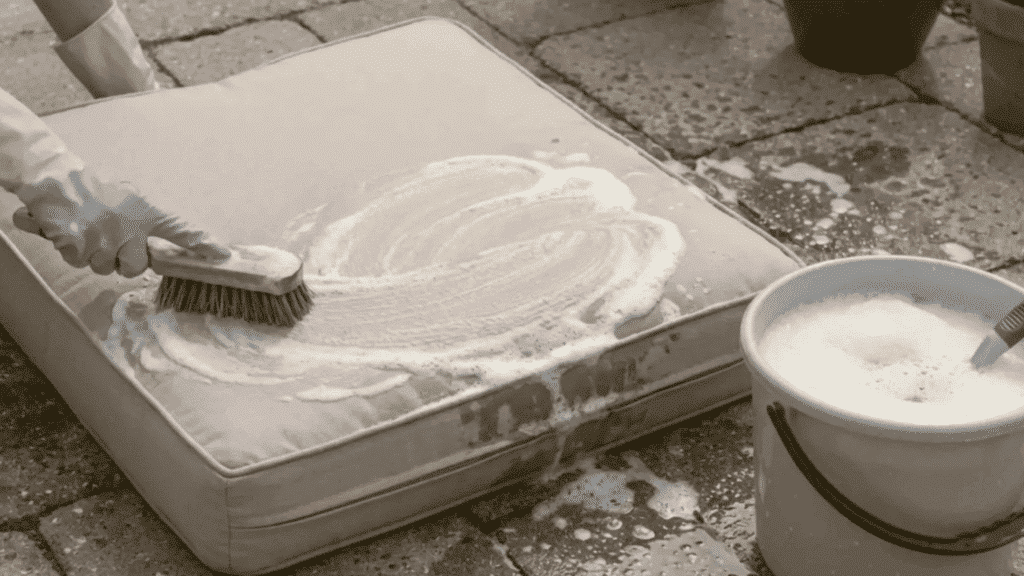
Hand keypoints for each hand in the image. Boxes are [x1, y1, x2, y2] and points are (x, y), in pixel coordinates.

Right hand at [13, 167, 228, 276]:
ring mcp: (104, 239)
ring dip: (94, 254)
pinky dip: (72, 251)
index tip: (221, 254)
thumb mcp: (128, 197)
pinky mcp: (78, 247)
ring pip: (105, 267)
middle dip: (123, 260)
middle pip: (137, 267)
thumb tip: (153, 243)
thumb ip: (144, 221)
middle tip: (109, 239)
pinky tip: (69, 231)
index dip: (201, 243)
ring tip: (86, 229)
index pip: (180, 229)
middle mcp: (129, 227)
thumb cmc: (93, 190)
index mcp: (145, 211)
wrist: (53, 179)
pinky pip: (80, 262)